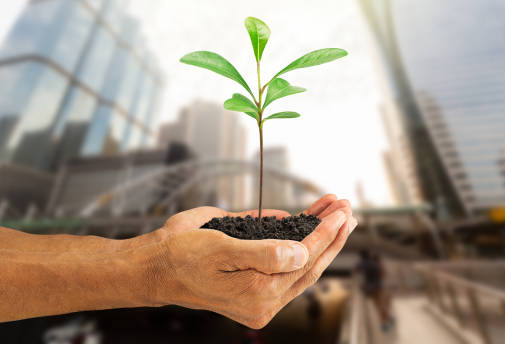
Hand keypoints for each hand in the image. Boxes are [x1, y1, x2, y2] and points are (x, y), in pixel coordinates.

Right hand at [136, 195, 355, 328]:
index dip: (325, 235)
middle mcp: (264, 292)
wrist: (157, 263)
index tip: (341, 214)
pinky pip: (283, 253)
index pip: (304, 262)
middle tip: (348, 210)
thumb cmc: (182, 258)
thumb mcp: (222, 252)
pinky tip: (308, 217)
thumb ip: (264, 255)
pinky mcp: (253, 268)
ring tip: (337, 209)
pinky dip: (297, 234)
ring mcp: (260, 282)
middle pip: (309, 262)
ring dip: (320, 232)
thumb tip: (302, 254)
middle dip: (331, 234)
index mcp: (259, 296)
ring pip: (300, 258)